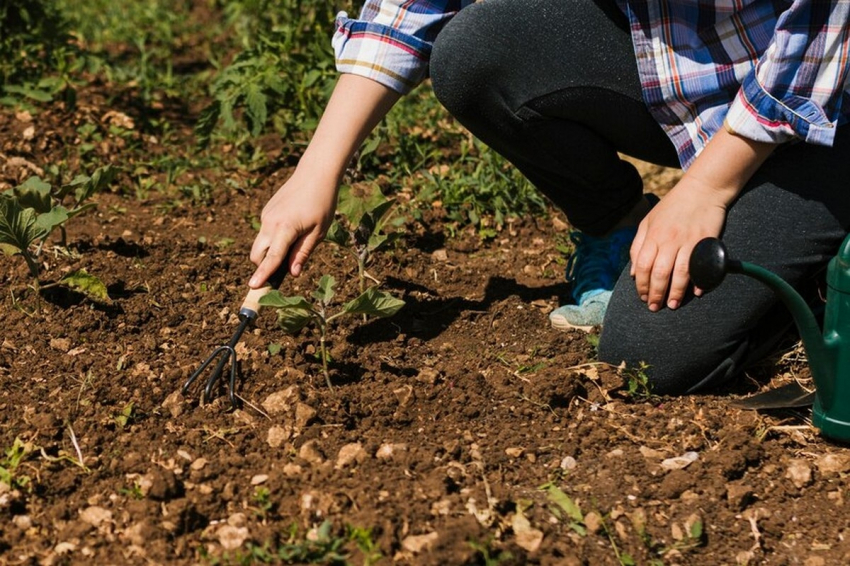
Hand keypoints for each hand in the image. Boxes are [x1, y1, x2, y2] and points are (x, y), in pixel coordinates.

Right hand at [248, 170, 336, 287]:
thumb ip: (302, 253)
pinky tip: (294, 227)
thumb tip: (292, 274)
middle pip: (257, 254)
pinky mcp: (267, 211)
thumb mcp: (318, 232)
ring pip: (260, 243)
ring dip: (270, 251)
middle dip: (264, 266)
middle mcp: (270, 222)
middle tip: (283, 269)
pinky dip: (273, 239)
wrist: (315, 173)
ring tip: (296, 242)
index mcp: (285, 229)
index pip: (272, 257)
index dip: (263, 274)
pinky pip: (266, 232)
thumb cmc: (322, 203)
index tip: (253, 287)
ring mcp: (266, 216)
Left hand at [629, 179, 727, 310]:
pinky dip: (700, 280)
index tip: (642, 296)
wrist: (702, 188)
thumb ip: (637, 246)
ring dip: (675, 292)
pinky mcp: (706, 240)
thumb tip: (633, 272)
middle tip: (654, 307)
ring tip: (672, 305)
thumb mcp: (648, 222)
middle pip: (659, 273)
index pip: (642, 266)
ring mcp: (689, 240)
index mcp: (652, 236)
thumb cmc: (672, 207)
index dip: (641, 285)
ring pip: (680, 273)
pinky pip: (702, 265)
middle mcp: (669, 240)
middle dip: (656, 294)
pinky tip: (696, 291)